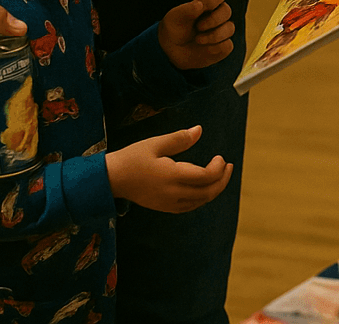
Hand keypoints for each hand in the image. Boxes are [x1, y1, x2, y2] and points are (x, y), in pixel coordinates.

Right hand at [104, 125, 232, 212]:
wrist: (110, 179)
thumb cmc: (131, 158)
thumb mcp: (155, 143)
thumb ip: (179, 139)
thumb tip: (199, 130)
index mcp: (172, 176)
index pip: (205, 177)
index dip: (218, 168)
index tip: (221, 157)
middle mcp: (173, 193)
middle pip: (207, 193)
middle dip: (222, 180)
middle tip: (228, 167)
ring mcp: (168, 203)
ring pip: (200, 202)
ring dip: (214, 190)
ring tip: (220, 175)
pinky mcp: (164, 207)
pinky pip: (190, 206)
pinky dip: (201, 198)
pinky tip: (203, 188)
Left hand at [158, 0, 235, 70]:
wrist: (173, 51)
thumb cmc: (175, 29)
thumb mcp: (175, 18)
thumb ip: (186, 10)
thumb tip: (200, 5)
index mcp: (207, 4)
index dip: (214, 0)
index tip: (201, 8)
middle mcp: (217, 16)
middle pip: (227, 11)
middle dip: (213, 20)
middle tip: (198, 27)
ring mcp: (222, 31)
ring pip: (230, 28)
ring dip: (214, 35)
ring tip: (198, 40)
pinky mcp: (224, 46)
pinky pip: (227, 45)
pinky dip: (215, 48)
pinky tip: (204, 48)